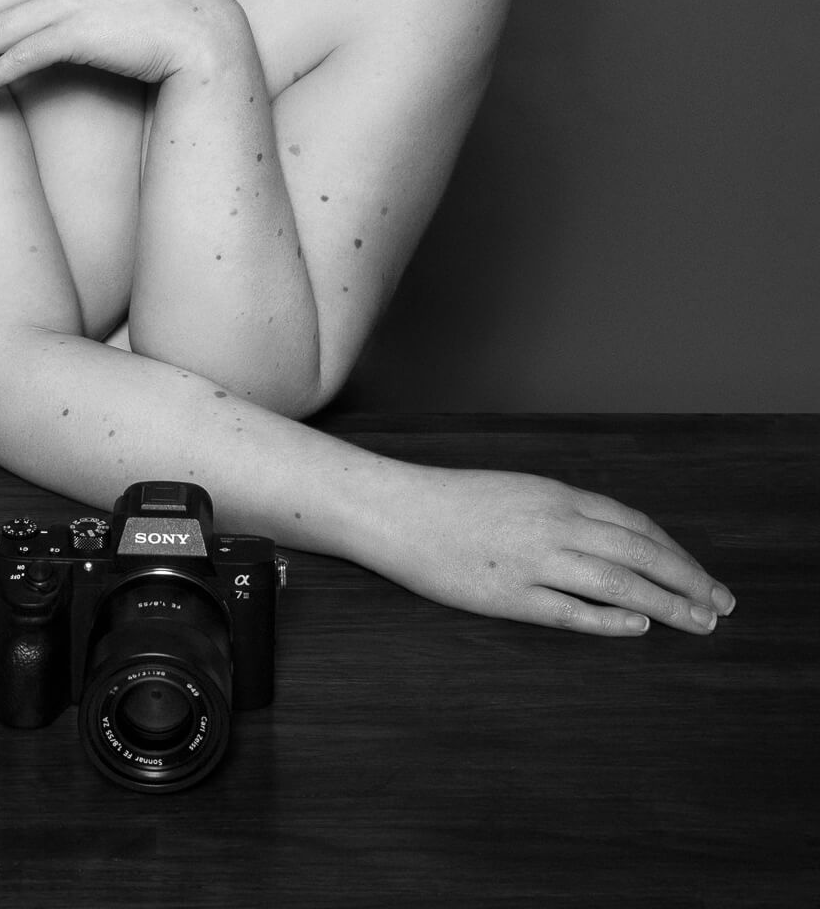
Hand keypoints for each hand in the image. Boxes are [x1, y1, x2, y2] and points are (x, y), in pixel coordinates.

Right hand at [387, 466, 735, 636]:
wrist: (397, 510)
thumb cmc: (453, 501)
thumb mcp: (518, 491)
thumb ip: (562, 512)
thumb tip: (610, 538)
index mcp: (555, 496)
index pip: (633, 524)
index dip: (675, 551)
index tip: (701, 575)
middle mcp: (553, 523)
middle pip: (638, 552)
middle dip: (687, 579)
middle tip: (721, 605)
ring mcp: (532, 560)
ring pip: (616, 582)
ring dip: (666, 603)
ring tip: (698, 623)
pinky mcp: (509, 595)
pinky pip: (570, 611)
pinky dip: (610, 619)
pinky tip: (639, 627)